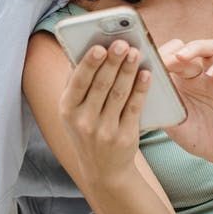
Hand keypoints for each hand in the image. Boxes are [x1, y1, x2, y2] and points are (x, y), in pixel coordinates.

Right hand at [59, 40, 150, 184]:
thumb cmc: (86, 129)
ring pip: (118, 94)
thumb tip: (83, 50)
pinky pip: (134, 108)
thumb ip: (76, 84)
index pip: (78, 82)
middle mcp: (83, 121)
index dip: (89, 63)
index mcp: (66, 109)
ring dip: (128, 71)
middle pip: (100, 85)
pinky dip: (140, 89)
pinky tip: (146, 74)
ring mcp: (104, 131)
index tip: (99, 46)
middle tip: (123, 43)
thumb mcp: (73, 111)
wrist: (103, 170)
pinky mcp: (124, 138)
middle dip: (113, 62)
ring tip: (136, 52)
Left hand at [159, 39, 212, 169]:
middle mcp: (197, 74)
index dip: (157, 55)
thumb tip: (135, 89)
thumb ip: (157, 104)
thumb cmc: (194, 135)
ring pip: (210, 47)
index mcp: (178, 80)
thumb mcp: (171, 121)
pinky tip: (211, 75)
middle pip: (186, 47)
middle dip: (172, 50)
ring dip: (195, 47)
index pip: (167, 56)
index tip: (147, 61)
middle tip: (163, 60)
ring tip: (182, 57)